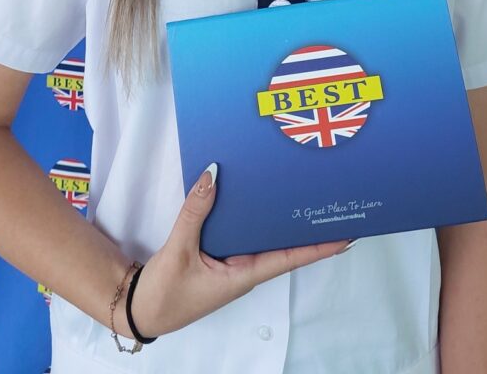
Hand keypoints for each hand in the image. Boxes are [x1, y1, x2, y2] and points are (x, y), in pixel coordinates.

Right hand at [127, 163, 349, 337]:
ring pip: (259, 236)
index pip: (290, 258)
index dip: (319, 247)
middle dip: (301, 224)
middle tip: (325, 198)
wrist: (140, 310)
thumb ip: (195, 213)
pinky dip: (248, 215)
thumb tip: (212, 175)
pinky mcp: (216, 256)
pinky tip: (252, 196)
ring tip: (296, 189)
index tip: (346, 235)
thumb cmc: (165, 293)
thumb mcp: (179, 250)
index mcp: (244, 274)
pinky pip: (239, 233)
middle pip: (280, 244)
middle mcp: (244, 269)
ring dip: (275, 217)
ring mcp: (231, 263)